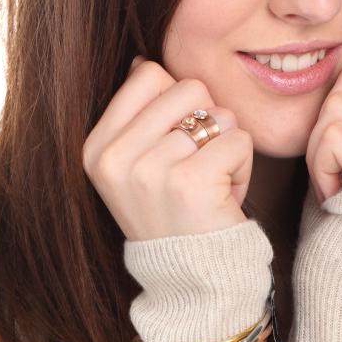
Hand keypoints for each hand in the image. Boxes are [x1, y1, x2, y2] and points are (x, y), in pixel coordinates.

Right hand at [82, 56, 252, 239]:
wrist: (191, 278)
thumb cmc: (173, 211)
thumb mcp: (136, 164)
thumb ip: (138, 113)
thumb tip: (141, 62)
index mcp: (97, 146)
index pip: (148, 74)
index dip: (178, 101)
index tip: (174, 141)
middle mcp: (115, 157)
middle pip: (189, 87)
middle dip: (208, 121)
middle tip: (198, 164)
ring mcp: (149, 170)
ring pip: (220, 114)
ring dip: (227, 147)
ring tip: (210, 182)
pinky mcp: (189, 183)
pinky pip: (239, 139)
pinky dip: (243, 166)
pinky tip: (224, 195)